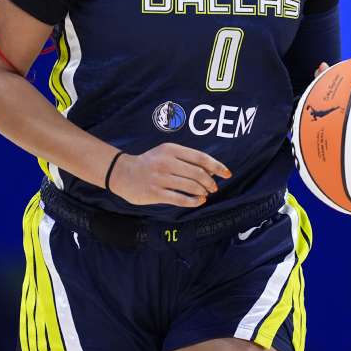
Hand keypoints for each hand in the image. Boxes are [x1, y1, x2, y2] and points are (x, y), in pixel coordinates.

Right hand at [109, 143, 231, 207]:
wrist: (123, 173)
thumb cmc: (150, 163)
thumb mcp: (167, 154)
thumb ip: (188, 159)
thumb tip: (212, 170)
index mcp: (171, 149)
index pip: (200, 158)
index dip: (217, 166)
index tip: (227, 174)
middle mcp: (166, 162)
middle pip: (198, 173)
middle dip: (210, 182)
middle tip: (214, 188)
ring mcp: (160, 178)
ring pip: (191, 186)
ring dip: (203, 192)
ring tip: (205, 194)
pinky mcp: (155, 193)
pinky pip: (180, 198)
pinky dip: (193, 201)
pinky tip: (199, 201)